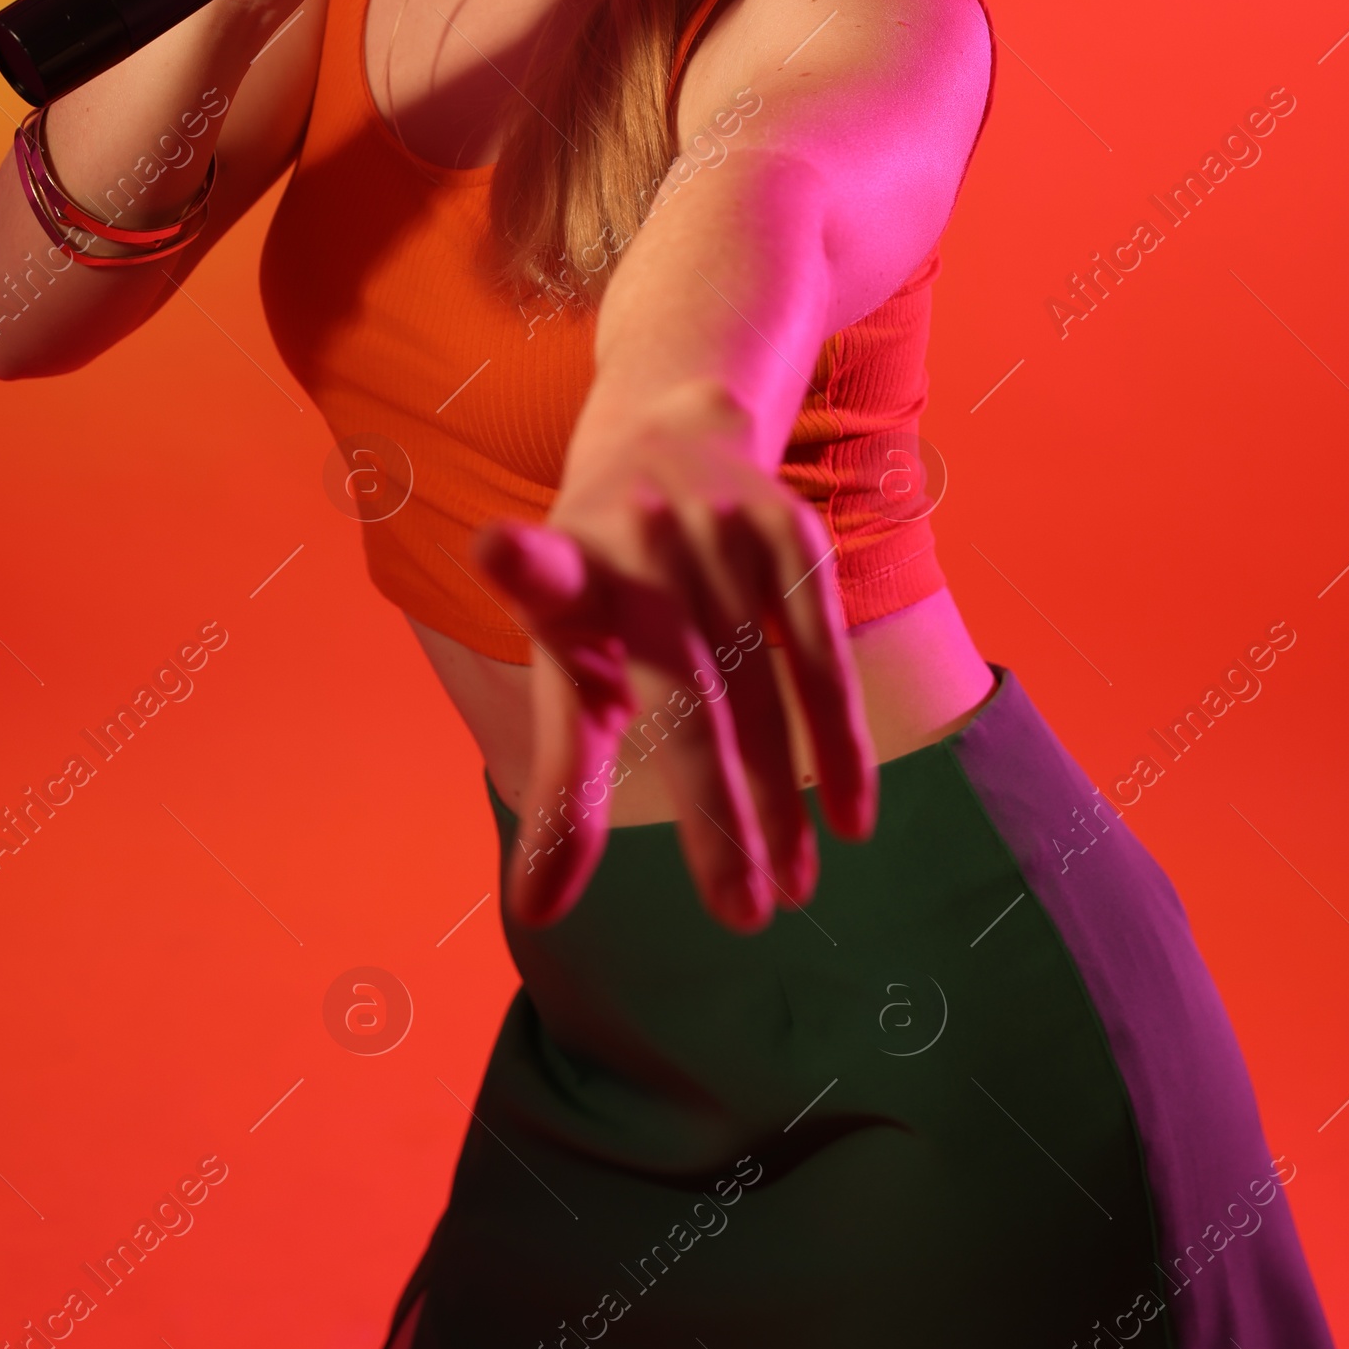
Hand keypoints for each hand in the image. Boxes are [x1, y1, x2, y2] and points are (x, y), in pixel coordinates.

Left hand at [469, 402, 877, 932]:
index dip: (520, 564)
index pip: (540, 570)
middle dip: (715, 809)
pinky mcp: (789, 529)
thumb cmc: (603, 585)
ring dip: (781, 799)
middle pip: (683, 693)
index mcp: (567, 570)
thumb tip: (535, 913)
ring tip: (790, 889)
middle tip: (742, 916)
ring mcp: (720, 530)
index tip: (496, 547)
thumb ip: (564, 782)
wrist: (666, 433)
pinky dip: (842, 741)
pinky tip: (852, 817)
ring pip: (760, 689)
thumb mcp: (567, 658)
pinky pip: (824, 654)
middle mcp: (641, 540)